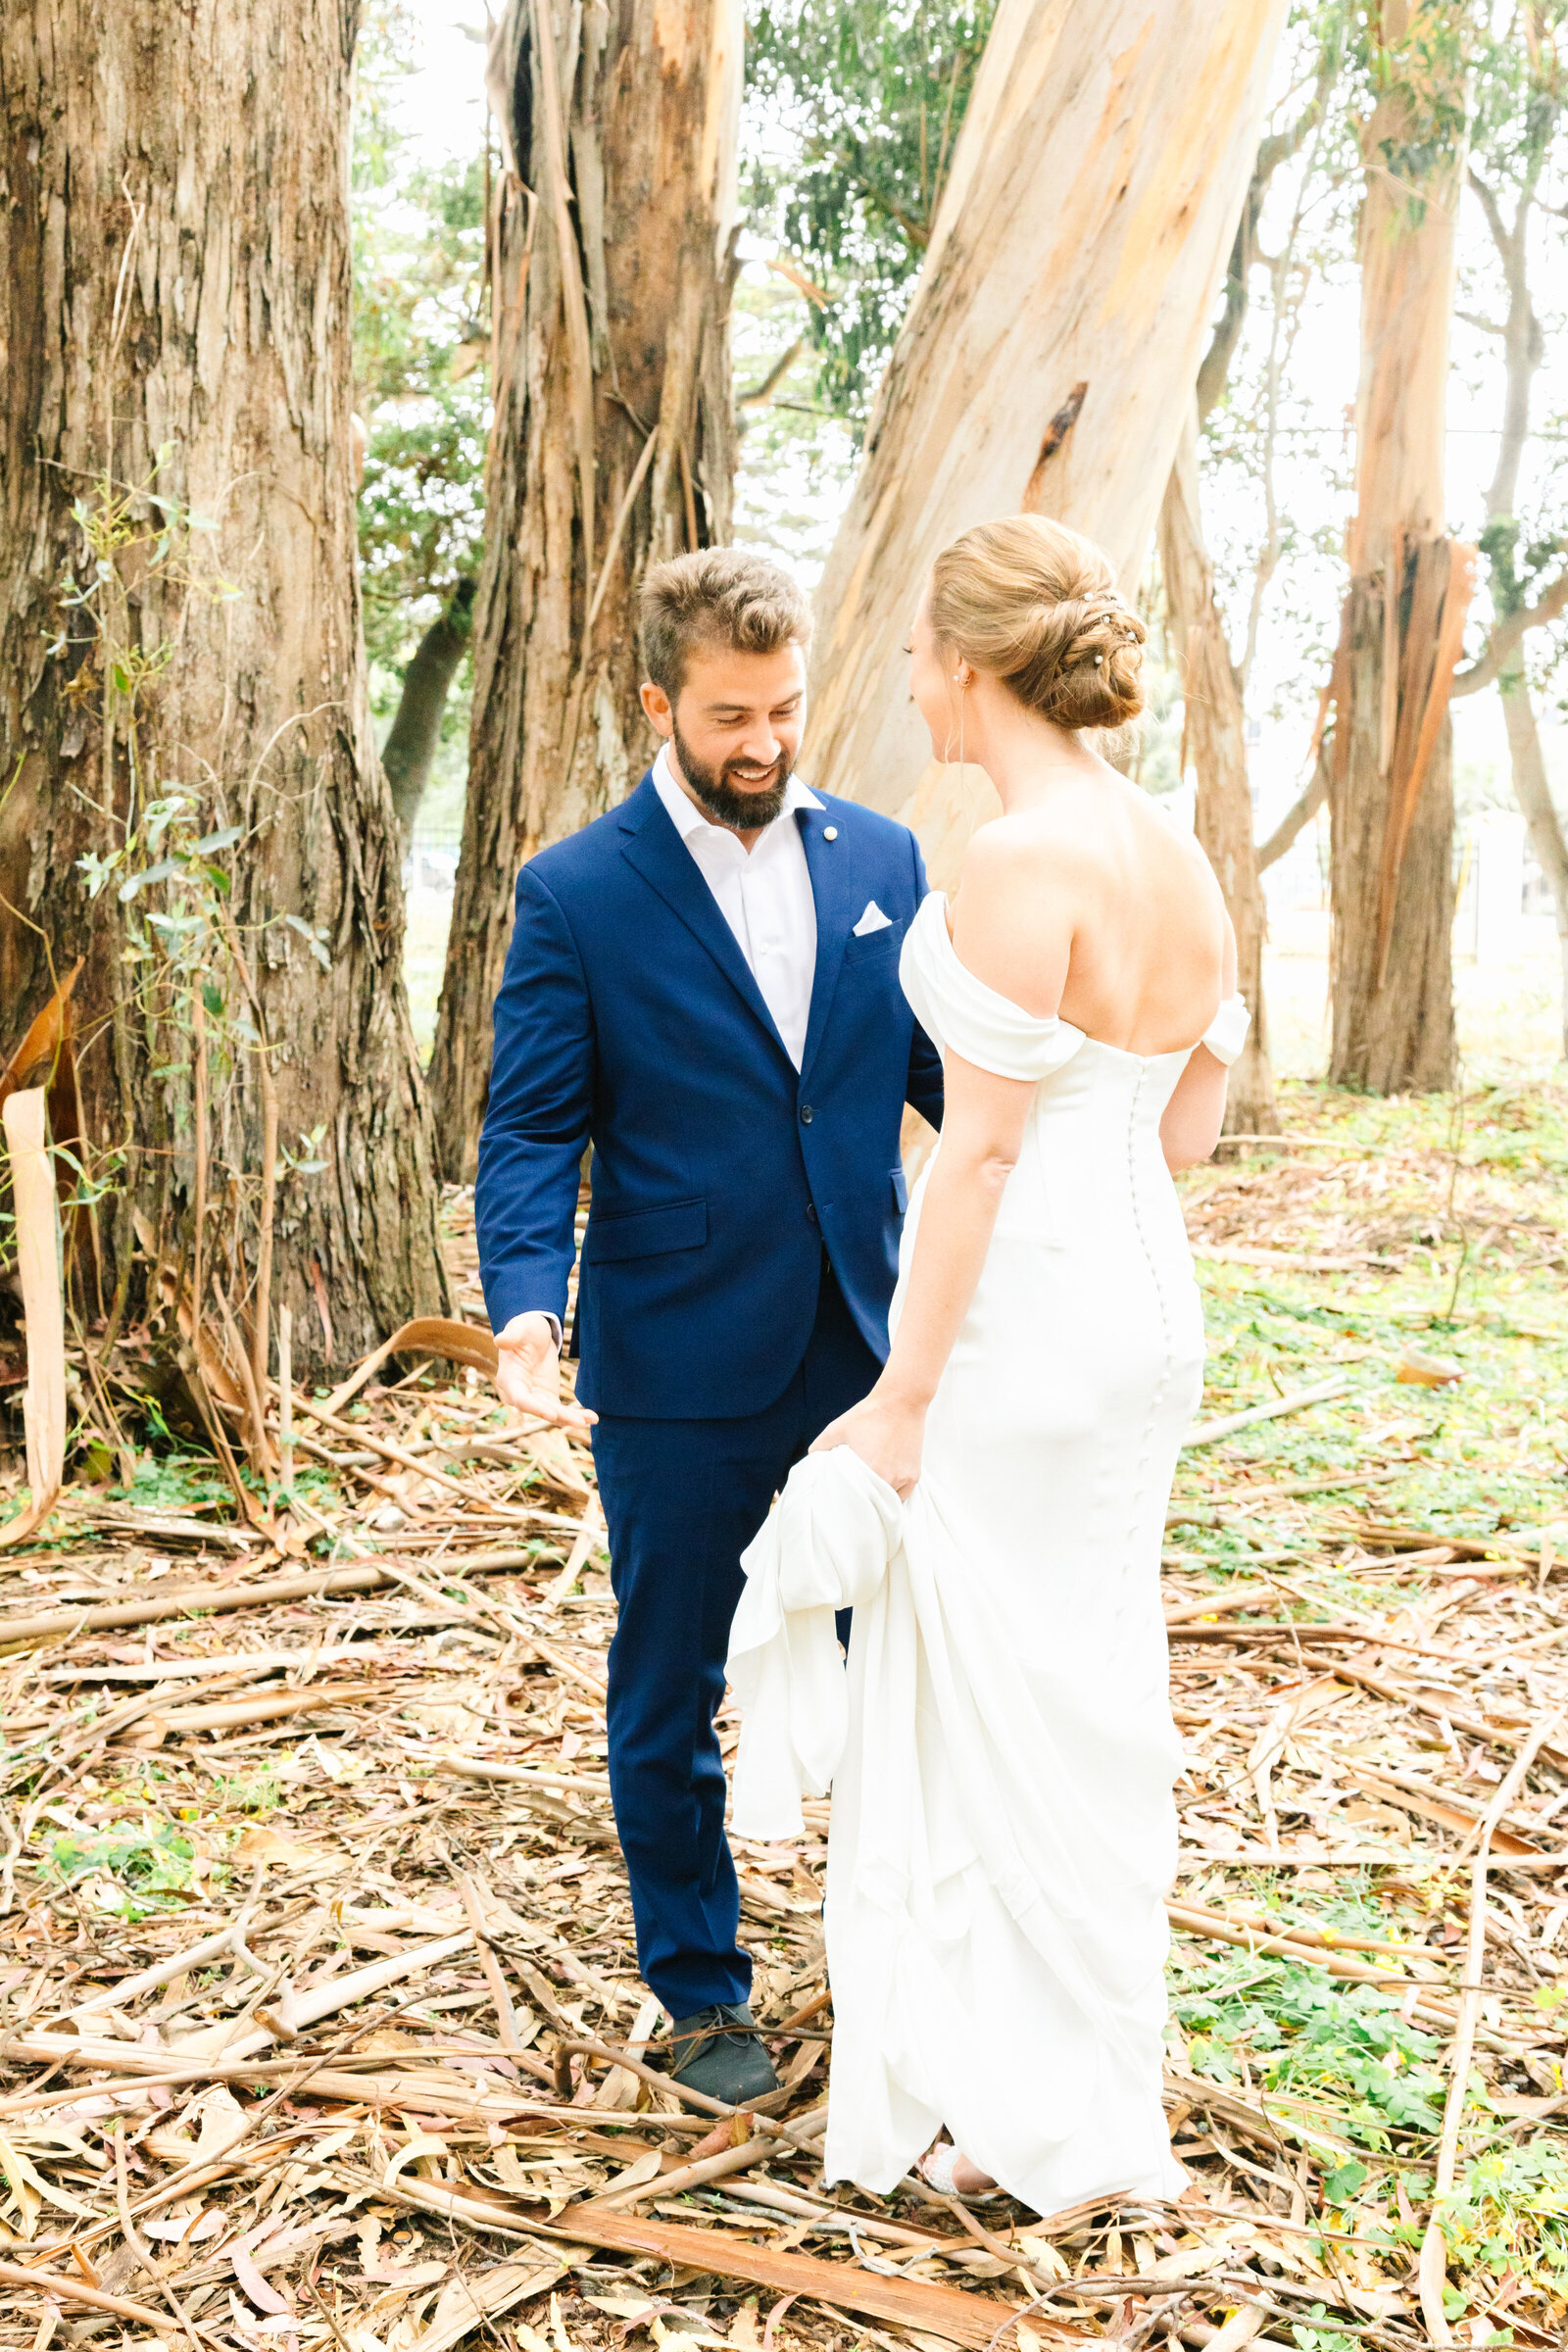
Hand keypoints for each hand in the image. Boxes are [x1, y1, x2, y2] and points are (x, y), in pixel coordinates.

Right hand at [493, 1312, 596, 1434]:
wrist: (534, 1335)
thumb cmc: (524, 1330)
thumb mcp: (519, 1328)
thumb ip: (511, 1336)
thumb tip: (499, 1340)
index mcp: (508, 1379)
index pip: (520, 1398)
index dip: (535, 1407)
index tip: (552, 1414)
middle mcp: (519, 1394)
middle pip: (539, 1410)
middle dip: (559, 1417)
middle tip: (580, 1422)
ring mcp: (535, 1398)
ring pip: (552, 1414)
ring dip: (571, 1419)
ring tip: (590, 1420)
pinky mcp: (548, 1399)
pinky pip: (561, 1411)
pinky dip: (576, 1415)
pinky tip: (591, 1418)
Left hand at [810, 1383, 924, 1496]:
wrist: (900, 1402)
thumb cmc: (868, 1415)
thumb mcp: (836, 1429)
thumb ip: (819, 1447)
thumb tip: (812, 1460)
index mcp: (868, 1470)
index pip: (854, 1499)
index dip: (847, 1503)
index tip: (841, 1503)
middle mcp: (888, 1478)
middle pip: (872, 1503)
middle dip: (862, 1503)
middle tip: (853, 1502)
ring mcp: (903, 1478)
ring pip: (888, 1501)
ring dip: (878, 1499)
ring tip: (869, 1495)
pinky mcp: (914, 1475)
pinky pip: (903, 1495)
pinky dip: (893, 1494)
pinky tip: (884, 1488)